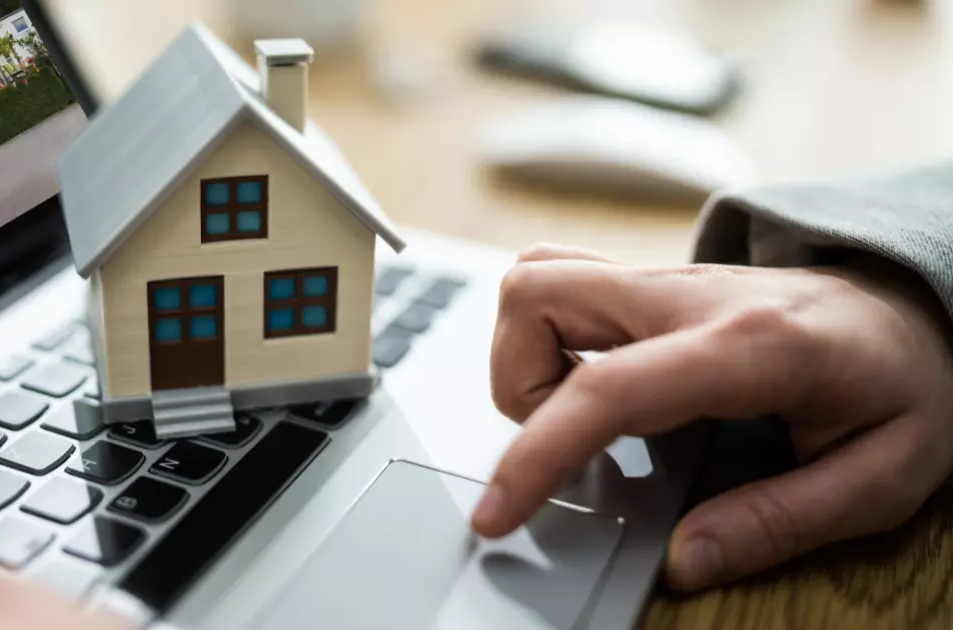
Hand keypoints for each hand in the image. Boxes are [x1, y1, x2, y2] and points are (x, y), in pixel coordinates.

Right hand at [472, 244, 952, 590]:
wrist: (917, 310)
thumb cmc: (906, 384)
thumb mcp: (882, 477)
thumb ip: (780, 522)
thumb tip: (684, 560)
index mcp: (749, 345)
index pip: (607, 389)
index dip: (536, 454)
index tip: (498, 513)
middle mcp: (690, 294)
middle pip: (537, 295)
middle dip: (515, 384)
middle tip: (566, 445)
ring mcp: (665, 279)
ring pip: (536, 277)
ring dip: (523, 354)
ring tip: (576, 416)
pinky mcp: (651, 282)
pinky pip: (561, 281)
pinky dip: (544, 332)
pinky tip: (588, 381)